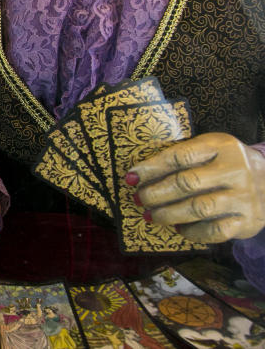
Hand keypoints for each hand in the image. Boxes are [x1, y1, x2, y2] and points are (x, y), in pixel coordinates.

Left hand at [128, 132, 264, 242]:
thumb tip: (140, 176)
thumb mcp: (212, 150)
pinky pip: (213, 231)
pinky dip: (191, 232)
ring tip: (151, 215)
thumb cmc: (228, 164)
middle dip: (156, 193)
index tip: (131, 177)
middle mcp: (236, 170)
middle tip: (139, 199)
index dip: (151, 168)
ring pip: (198, 208)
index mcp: (222, 146)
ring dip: (168, 214)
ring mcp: (244, 197)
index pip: (180, 156)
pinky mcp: (247, 221)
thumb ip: (183, 158)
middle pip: (186, 183)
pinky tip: (178, 228)